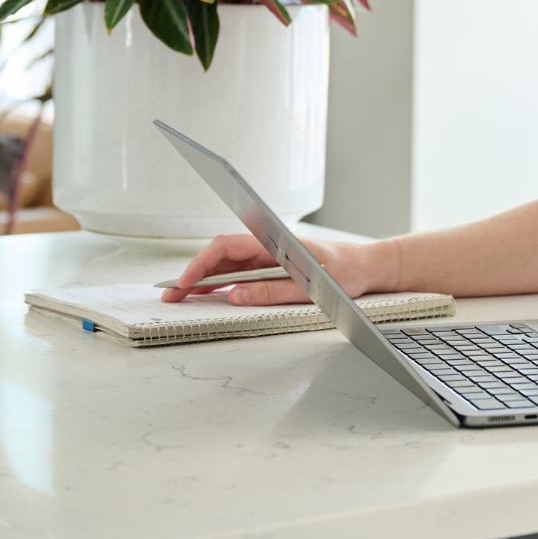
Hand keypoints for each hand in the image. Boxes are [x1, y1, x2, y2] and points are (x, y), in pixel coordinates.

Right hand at [160, 234, 397, 304]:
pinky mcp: (271, 265)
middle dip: (192, 274)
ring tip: (178, 297)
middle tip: (169, 295)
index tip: (185, 281)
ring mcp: (267, 255)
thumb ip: (273, 290)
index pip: (228, 246)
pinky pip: (238, 272)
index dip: (202, 263)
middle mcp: (267, 244)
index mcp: (275, 241)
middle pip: (220, 255)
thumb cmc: (345, 271)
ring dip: (201, 279)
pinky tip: (202, 294)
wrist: (368, 265)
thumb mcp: (311, 286)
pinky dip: (218, 282)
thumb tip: (236, 295)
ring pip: (225, 264)